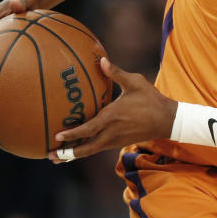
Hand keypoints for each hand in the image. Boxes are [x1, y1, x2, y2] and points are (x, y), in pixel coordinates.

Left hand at [48, 58, 176, 162]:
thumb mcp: (136, 82)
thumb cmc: (151, 99)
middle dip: (67, 153)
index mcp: (113, 116)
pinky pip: (97, 148)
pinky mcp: (118, 143)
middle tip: (49, 155)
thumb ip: (116, 73)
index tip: (57, 136)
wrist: (167, 120)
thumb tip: (101, 60)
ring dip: (73, 155)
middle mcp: (111, 132)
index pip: (89, 129)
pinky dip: (84, 150)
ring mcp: (115, 140)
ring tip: (57, 158)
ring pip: (90, 150)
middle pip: (85, 148)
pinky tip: (76, 149)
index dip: (72, 135)